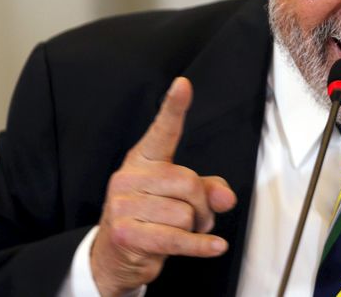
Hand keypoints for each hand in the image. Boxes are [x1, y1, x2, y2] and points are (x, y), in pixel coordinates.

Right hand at [91, 77, 236, 296]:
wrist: (115, 256)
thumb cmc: (152, 217)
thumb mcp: (181, 197)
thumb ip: (208, 189)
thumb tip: (225, 197)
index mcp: (144, 160)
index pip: (162, 132)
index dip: (174, 108)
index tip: (183, 85)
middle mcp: (130, 177)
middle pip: (189, 183)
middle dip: (201, 206)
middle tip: (192, 218)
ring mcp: (124, 205)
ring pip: (186, 214)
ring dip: (195, 229)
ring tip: (178, 233)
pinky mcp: (127, 233)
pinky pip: (178, 238)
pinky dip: (200, 246)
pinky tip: (214, 247)